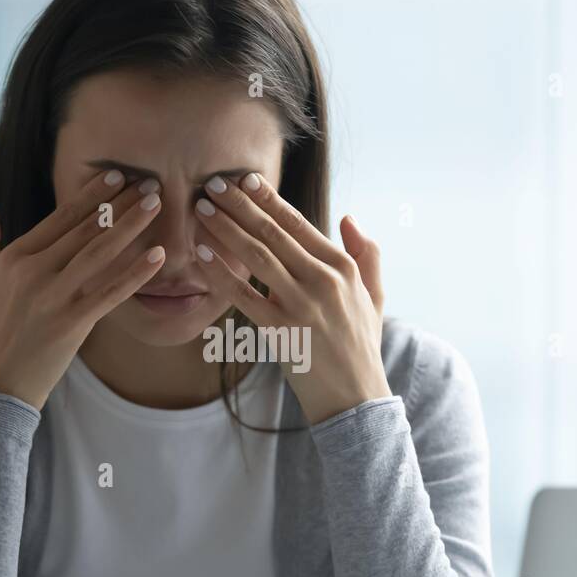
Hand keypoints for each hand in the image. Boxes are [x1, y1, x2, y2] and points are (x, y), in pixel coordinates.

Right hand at [0, 171, 164, 409]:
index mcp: (14, 258)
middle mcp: (34, 272)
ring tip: (158, 205)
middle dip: (120, 204)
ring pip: (100, 253)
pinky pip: (111, 292)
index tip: (117, 177)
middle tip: (150, 183)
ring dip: (132, 226)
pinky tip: (159, 256)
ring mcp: (54, 297)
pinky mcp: (72, 323)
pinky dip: (136, 273)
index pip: (60, 218)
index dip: (91, 196)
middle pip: (86, 229)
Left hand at [191, 172, 391, 424]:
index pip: (298, 223)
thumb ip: (367, 254)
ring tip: (202, 211)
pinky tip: (202, 255)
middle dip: (240, 206)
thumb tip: (347, 218)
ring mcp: (302, 306)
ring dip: (227, 231)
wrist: (355, 396)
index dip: (268, 199)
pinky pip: (244, 297)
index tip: (243, 179)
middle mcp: (323, 280)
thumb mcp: (375, 295)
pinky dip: (222, 274)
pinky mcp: (282, 332)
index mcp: (342, 266)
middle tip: (212, 184)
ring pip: (257, 258)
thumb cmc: (361, 345)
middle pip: (273, 233)